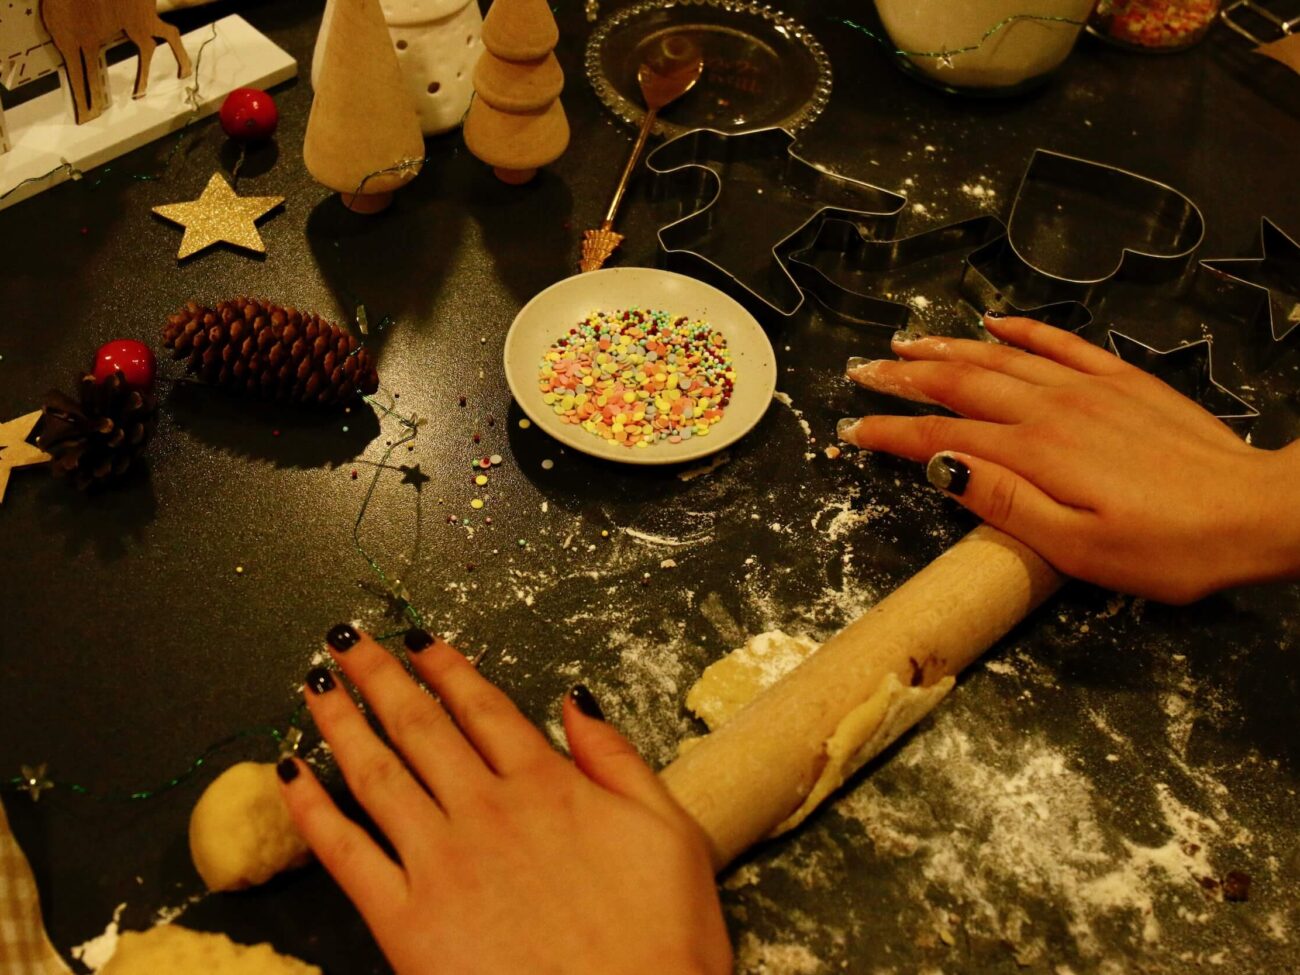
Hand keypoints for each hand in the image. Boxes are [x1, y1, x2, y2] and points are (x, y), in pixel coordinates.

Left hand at [277, 625, 731, 974]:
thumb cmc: (662, 941)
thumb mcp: (669, 832)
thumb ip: (619, 758)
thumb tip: (575, 700)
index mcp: (548, 786)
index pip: (484, 707)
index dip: (445, 667)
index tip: (416, 639)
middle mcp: (486, 810)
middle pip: (421, 726)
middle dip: (378, 677)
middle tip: (347, 640)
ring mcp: (442, 863)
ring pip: (377, 773)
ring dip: (341, 721)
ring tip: (314, 685)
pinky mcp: (406, 922)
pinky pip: (346, 854)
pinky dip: (312, 810)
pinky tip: (290, 775)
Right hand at [837, 314, 1299, 603]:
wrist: (1258, 510)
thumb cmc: (1168, 548)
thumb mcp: (1078, 548)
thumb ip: (1004, 504)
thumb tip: (939, 466)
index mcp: (1034, 452)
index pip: (942, 437)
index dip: (891, 433)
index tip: (851, 430)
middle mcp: (1051, 409)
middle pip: (961, 383)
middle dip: (904, 377)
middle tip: (860, 372)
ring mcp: (1088, 387)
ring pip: (1001, 359)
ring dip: (947, 348)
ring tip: (905, 342)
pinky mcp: (1122, 379)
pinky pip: (1061, 344)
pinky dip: (1023, 332)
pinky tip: (996, 324)